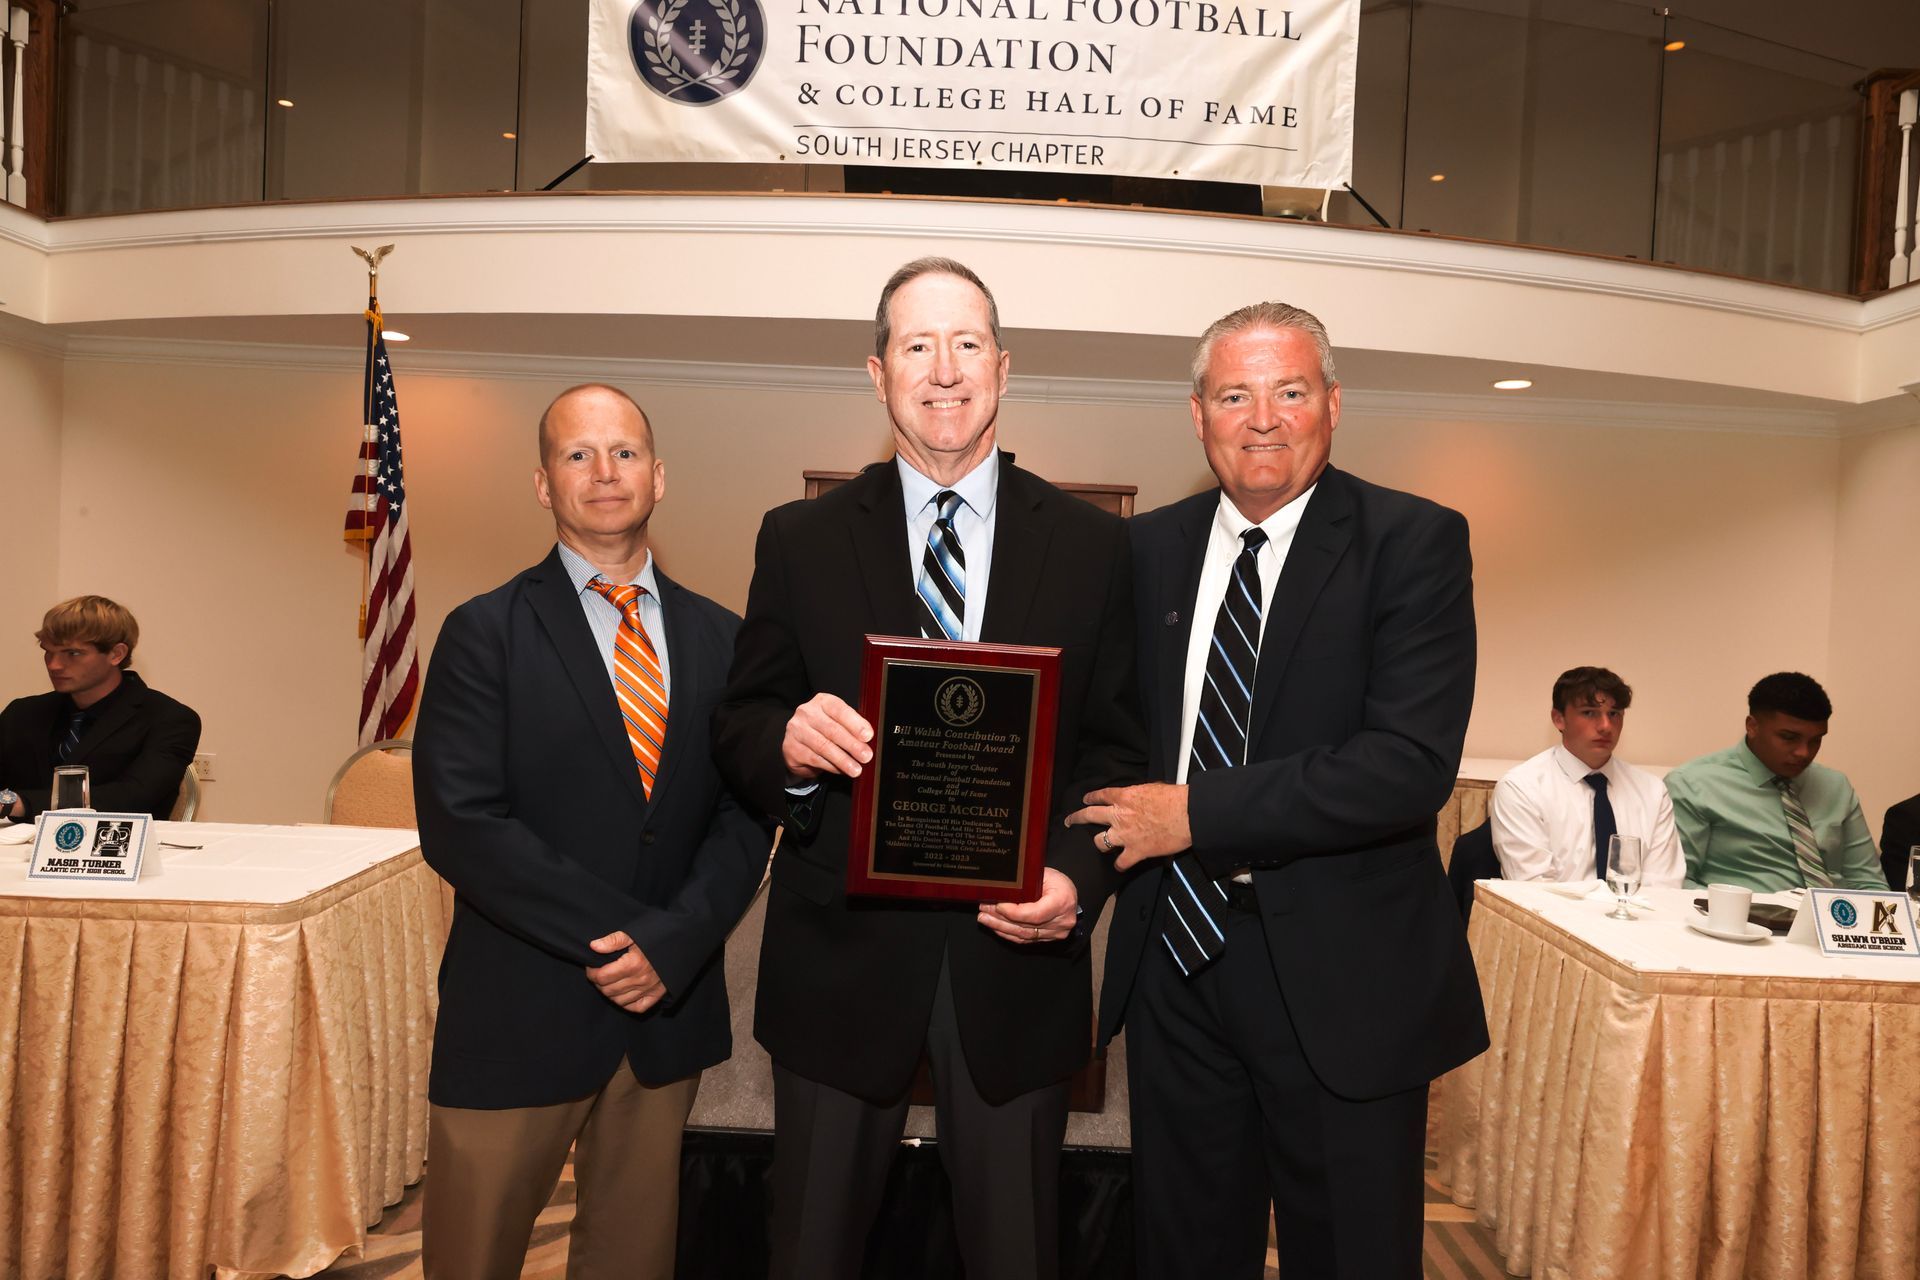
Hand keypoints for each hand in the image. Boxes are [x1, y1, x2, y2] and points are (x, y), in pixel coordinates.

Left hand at [585, 930, 666, 1013]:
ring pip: (619, 1000)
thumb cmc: (656, 936)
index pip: (602, 976)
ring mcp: (648, 989)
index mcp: (632, 964)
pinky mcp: (657, 994)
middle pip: (608, 990)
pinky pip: (636, 1007)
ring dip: (610, 993)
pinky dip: (626, 1003)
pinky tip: (623, 994)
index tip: (592, 967)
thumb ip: (613, 940)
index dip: (592, 973)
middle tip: (600, 973)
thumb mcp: (634, 933)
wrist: (680, 942)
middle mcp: (640, 979)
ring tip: (610, 982)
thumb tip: (593, 946)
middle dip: (599, 983)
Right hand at [781, 693, 874, 779]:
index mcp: (822, 701)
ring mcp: (796, 730)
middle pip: (832, 730)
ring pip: (823, 747)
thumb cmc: (825, 730)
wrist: (798, 741)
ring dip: (842, 760)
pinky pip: (815, 759)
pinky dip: (831, 766)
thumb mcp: (839, 722)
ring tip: (856, 769)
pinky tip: (841, 770)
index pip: (840, 710)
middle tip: (866, 756)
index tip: (868, 736)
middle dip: (852, 745)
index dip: (855, 724)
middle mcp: (807, 713)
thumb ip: (852, 727)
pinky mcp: (791, 748)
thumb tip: (869, 739)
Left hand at [978, 867, 1078, 943]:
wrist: (1070, 895)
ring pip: (1024, 935)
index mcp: (1062, 902)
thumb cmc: (1058, 882)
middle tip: (984, 911)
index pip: (1034, 913)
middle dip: (1001, 919)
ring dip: (1001, 928)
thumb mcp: (1044, 875)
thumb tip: (1001, 887)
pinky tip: (997, 927)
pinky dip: (1010, 934)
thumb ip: (1027, 883)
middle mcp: (1061, 921)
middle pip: (1026, 926)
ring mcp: (1056, 933)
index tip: (996, 905)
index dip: (1012, 912)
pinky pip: (1026, 940)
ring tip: (985, 919)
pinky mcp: (1049, 938)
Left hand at [1065, 783, 1191, 870]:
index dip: (1090, 798)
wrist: (1187, 815)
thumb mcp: (1152, 788)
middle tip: (1070, 821)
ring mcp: (1125, 834)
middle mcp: (1119, 815)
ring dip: (1099, 843)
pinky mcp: (1136, 851)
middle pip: (1089, 815)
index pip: (1100, 795)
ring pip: (1098, 841)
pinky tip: (1120, 866)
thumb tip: (1138, 798)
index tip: (1085, 800)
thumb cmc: (1175, 799)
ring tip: (1100, 845)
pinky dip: (1120, 865)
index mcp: (1124, 796)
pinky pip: (1120, 862)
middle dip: (1076, 818)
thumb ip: (1138, 794)